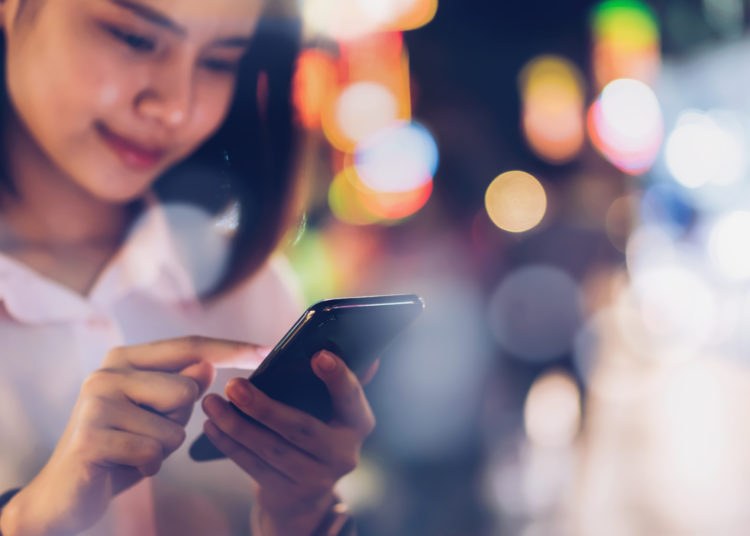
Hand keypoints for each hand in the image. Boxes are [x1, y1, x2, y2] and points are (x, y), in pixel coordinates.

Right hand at [0, 336, 265, 535]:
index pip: (190, 346)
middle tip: (144, 433)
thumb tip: (207, 366)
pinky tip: (122, 467)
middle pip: (187, 391)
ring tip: (131, 450)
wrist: (64, 494)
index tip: (270, 350)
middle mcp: (107, 372)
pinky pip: (154, 453)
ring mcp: (96, 403)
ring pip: (174, 427)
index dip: (232, 349)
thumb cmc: (120, 448)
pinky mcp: (91, 438)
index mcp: (126, 359)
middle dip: (178, 421)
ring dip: (162, 448)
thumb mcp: (157, 414)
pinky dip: (148, 467)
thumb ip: (181, 387)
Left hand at [201, 351, 378, 535]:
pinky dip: (229, 444)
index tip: (318, 354)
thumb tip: (342, 345)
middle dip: (264, 407)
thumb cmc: (317, 429)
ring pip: (271, 449)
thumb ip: (336, 381)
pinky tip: (212, 426)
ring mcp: (317, 478)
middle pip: (301, 428)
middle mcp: (344, 454)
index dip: (337, 377)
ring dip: (236, 425)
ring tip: (212, 402)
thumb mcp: (333, 408)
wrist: (306, 491)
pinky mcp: (288, 493)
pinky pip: (254, 466)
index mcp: (359, 423)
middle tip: (234, 385)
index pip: (351, 396)